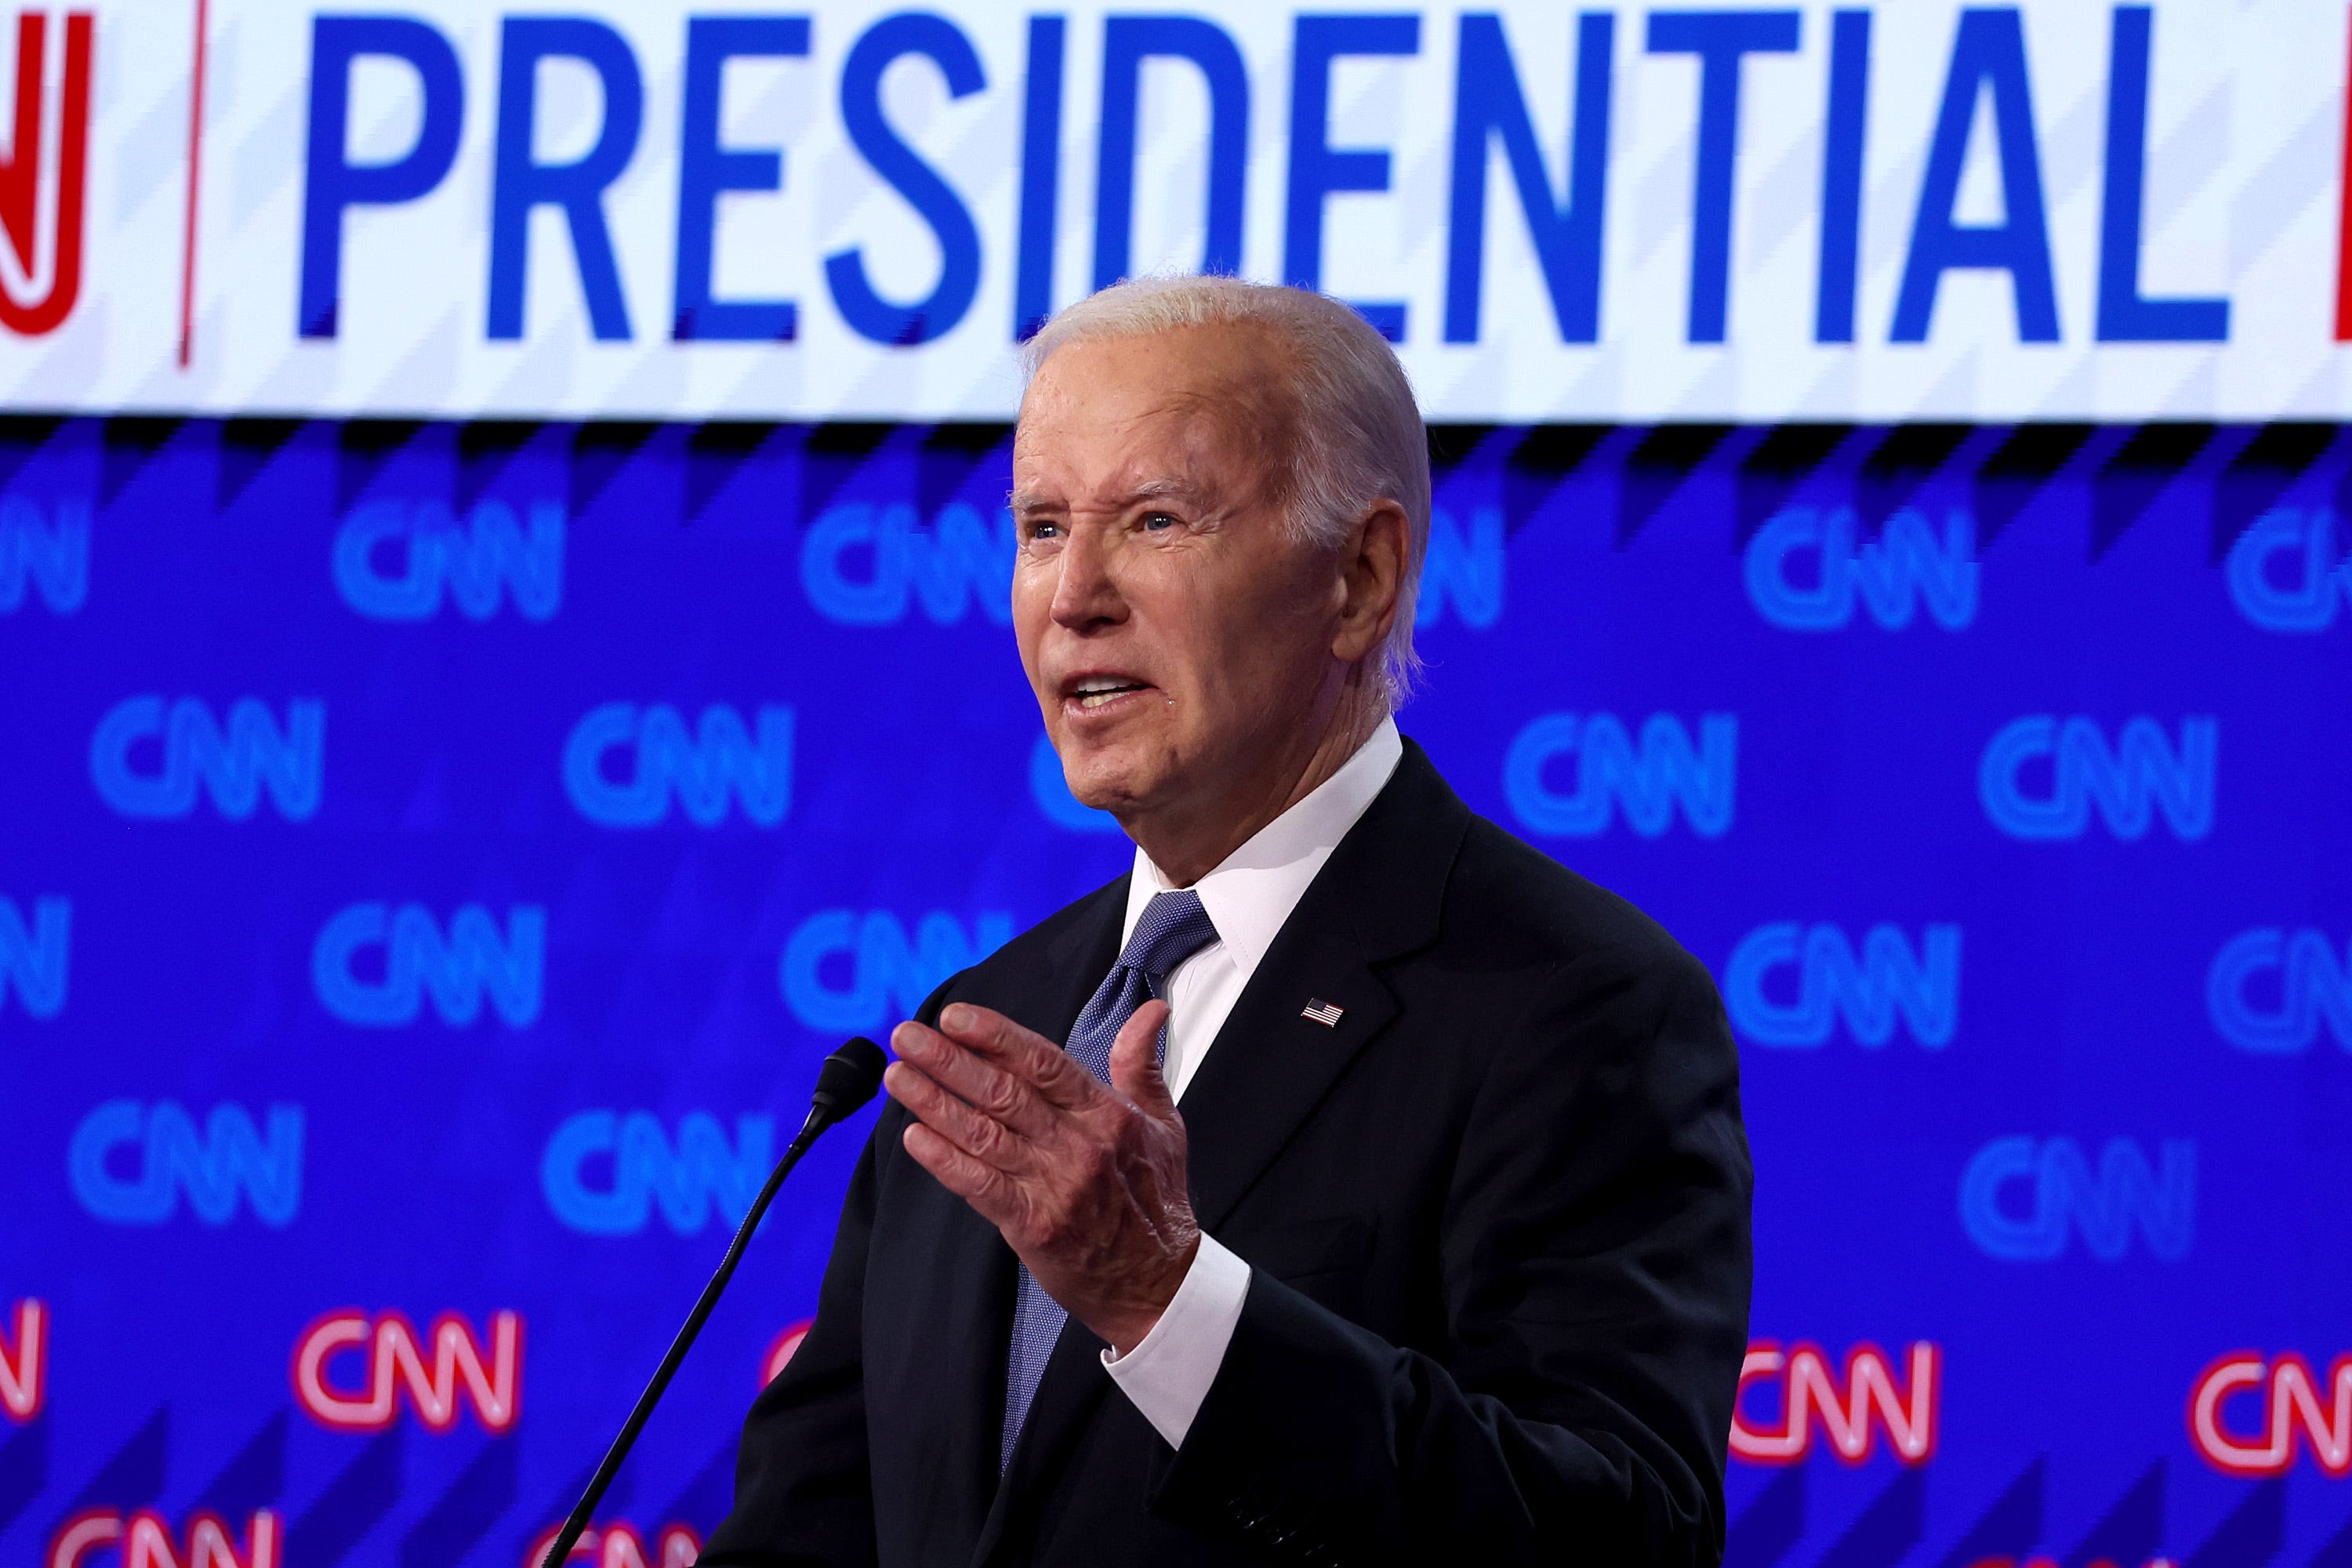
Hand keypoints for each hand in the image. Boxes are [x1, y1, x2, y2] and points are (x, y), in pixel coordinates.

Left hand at [883, 1000, 1198, 1354]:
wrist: (1158, 1282)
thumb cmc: (1157, 1200)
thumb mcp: (1164, 1123)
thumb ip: (1141, 1063)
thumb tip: (1149, 1011)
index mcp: (1106, 1113)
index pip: (1043, 1062)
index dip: (995, 1036)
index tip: (955, 1017)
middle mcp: (1078, 1144)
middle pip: (1003, 1092)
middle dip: (948, 1060)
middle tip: (907, 1036)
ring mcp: (1054, 1185)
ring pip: (983, 1134)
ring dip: (933, 1102)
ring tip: (897, 1076)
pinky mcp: (1033, 1224)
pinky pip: (980, 1185)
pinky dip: (945, 1161)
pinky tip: (914, 1137)